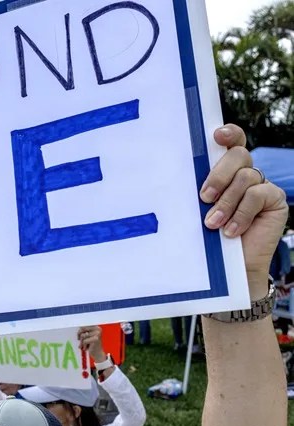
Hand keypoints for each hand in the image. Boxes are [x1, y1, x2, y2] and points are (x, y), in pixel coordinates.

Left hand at [77, 326, 104, 360]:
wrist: (98, 354)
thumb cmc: (91, 345)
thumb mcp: (88, 336)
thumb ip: (84, 331)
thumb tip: (77, 326)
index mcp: (96, 327)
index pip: (84, 325)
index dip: (80, 330)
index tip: (78, 335)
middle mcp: (98, 329)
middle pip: (83, 329)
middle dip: (79, 336)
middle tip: (79, 340)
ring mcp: (97, 334)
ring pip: (83, 335)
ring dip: (81, 342)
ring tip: (84, 346)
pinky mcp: (96, 339)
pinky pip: (84, 341)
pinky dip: (84, 345)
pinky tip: (87, 348)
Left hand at [201, 125, 287, 297]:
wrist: (229, 268)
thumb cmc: (207, 238)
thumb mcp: (197, 210)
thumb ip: (197, 191)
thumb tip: (174, 174)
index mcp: (224, 170)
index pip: (231, 142)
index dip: (228, 134)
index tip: (216, 136)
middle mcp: (245, 173)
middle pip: (238, 155)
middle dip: (219, 175)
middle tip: (204, 198)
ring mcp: (261, 185)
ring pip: (246, 176)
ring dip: (227, 202)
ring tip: (212, 224)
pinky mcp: (274, 199)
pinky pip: (258, 195)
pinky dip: (241, 213)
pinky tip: (232, 231)